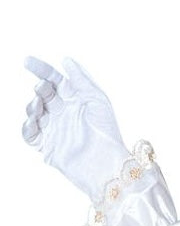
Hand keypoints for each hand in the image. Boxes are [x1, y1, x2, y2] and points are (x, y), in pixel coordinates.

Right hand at [23, 56, 129, 202]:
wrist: (106, 166)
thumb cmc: (107, 132)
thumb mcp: (97, 99)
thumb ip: (81, 79)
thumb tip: (65, 60)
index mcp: (75, 99)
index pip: (54, 79)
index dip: (40, 69)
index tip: (27, 61)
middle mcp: (63, 112)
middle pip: (42, 94)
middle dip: (39, 90)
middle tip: (42, 91)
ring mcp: (54, 129)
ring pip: (33, 112)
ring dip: (32, 106)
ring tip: (38, 107)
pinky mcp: (48, 147)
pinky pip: (30, 134)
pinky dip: (27, 127)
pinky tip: (32, 122)